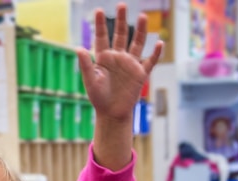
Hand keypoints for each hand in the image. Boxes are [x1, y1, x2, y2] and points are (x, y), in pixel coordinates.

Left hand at [76, 3, 162, 122]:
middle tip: (122, 5)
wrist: (112, 113)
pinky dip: (155, 53)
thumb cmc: (98, 97)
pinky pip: (150, 62)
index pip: (102, 37)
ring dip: (140, 31)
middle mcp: (118, 57)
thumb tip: (78, 48)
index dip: (101, 24)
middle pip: (121, 35)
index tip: (99, 10)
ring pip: (137, 43)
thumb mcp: (90, 80)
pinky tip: (160, 43)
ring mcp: (130, 64)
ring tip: (142, 16)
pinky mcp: (140, 74)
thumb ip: (85, 64)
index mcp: (103, 58)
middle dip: (121, 20)